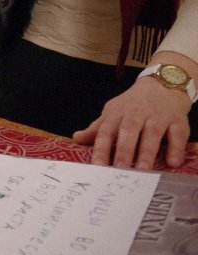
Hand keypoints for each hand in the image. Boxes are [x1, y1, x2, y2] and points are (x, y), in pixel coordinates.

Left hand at [73, 77, 191, 169]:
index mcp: (117, 115)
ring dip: (147, 152)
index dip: (101, 149)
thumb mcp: (113, 113)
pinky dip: (176, 148)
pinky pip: (177, 135)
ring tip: (142, 170)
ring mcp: (158, 117)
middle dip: (123, 151)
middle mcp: (136, 115)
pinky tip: (173, 163)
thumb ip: (97, 129)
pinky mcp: (178, 121)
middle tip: (120, 170)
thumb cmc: (133, 105)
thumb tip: (76, 138)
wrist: (162, 84)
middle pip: (128, 132)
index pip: (106, 132)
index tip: (97, 166)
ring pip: (152, 134)